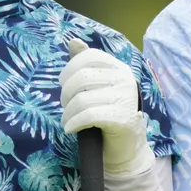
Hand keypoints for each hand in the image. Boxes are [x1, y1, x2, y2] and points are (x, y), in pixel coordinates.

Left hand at [61, 39, 149, 172]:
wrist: (126, 149)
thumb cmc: (108, 115)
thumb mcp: (97, 87)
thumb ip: (85, 65)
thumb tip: (73, 42)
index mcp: (119, 68)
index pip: (89, 56)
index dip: (70, 69)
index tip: (64, 84)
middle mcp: (125, 80)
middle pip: (81, 78)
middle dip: (66, 94)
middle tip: (66, 107)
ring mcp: (126, 99)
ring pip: (81, 100)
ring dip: (68, 113)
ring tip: (68, 121)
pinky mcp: (122, 118)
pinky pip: (88, 116)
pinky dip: (73, 123)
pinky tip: (71, 128)